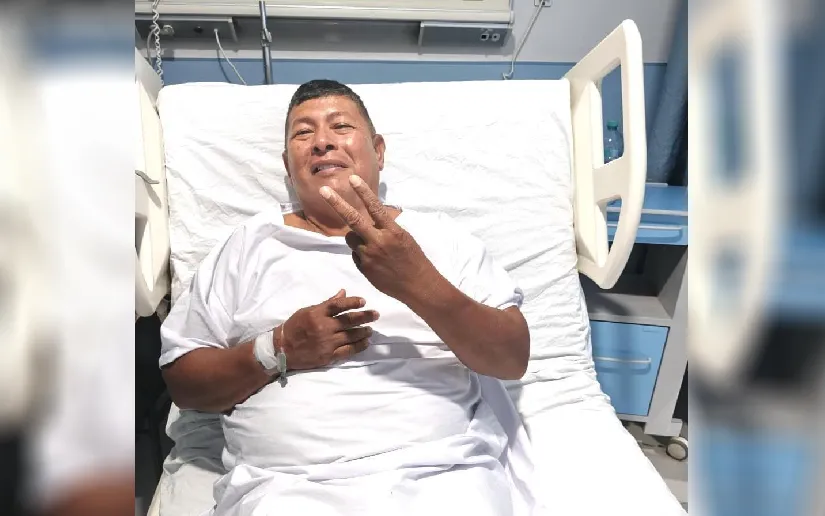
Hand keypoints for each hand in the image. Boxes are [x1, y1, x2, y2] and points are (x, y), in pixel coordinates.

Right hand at [280, 289, 378, 370]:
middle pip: (349, 321)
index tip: (363, 301)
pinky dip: (359, 346)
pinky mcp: (328, 356)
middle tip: (376, 314)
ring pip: (351, 336)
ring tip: (370, 329)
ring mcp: (327, 342)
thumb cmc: (294, 327)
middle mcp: (324, 327)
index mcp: (317, 314)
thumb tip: (343, 293)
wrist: (282, 349)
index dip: (352, 302)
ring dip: (363, 332)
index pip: (338, 305)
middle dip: (365, 317)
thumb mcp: (307, 311)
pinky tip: (366, 342)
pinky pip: (348, 350)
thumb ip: (326, 303)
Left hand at [320, 175, 436, 301]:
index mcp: (392, 231)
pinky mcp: (364, 268)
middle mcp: (378, 241)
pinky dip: (361, 253)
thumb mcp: (404, 237)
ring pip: (350, 238)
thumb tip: (370, 219)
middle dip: (336, 203)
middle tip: (324, 190)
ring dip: (355, 236)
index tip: (352, 178)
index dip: (363, 192)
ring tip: (371, 244)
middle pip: (353, 219)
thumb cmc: (413, 259)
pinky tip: (375, 261)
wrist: (417, 286)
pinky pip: (355, 254)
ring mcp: (369, 255)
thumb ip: (386, 228)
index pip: (375, 207)